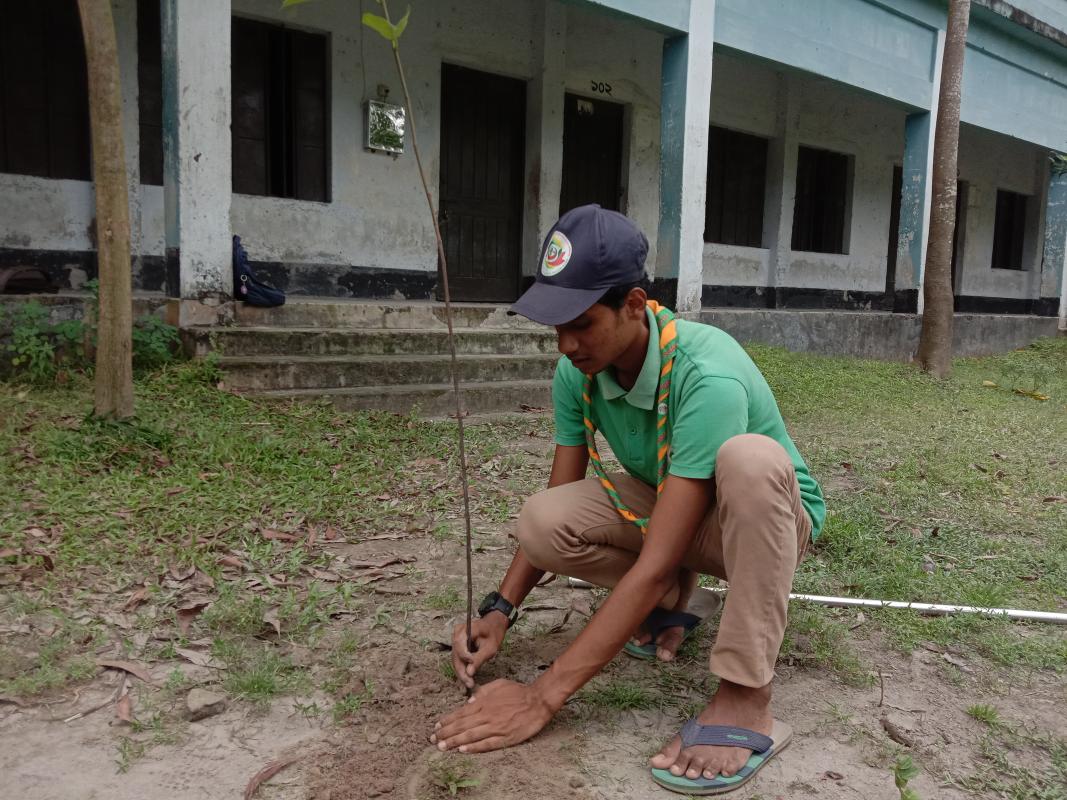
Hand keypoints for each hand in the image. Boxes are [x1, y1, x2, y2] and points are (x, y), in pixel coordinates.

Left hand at [431, 679, 553, 753]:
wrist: (538, 701)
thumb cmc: (518, 691)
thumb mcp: (498, 685)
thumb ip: (483, 692)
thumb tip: (469, 701)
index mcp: (484, 702)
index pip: (461, 713)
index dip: (447, 720)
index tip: (437, 726)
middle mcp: (487, 715)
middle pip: (462, 726)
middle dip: (446, 733)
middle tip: (433, 739)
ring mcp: (495, 727)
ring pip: (471, 736)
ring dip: (454, 742)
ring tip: (442, 747)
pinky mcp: (505, 738)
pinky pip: (486, 744)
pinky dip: (473, 748)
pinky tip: (463, 750)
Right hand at [451, 613, 506, 688]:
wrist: (493, 625)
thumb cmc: (493, 634)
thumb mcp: (491, 647)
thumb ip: (480, 658)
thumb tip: (469, 673)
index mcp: (467, 628)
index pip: (459, 643)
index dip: (463, 656)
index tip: (471, 667)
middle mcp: (458, 632)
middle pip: (456, 654)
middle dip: (461, 670)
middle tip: (469, 684)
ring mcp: (456, 638)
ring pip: (455, 658)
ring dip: (461, 672)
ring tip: (469, 684)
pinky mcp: (457, 644)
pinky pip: (457, 658)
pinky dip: (462, 668)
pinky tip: (467, 678)